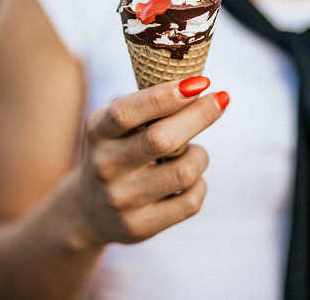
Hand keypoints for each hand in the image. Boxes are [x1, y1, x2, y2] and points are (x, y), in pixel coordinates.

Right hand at [67, 77, 228, 247]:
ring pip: (185, 171)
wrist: (88, 210)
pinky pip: (191, 202)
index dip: (165, 95)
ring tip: (194, 151)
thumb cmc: (116, 151)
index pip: (127, 111)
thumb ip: (144, 104)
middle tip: (221, 99)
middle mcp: (105, 165)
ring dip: (200, 154)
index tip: (199, 82)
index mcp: (97, 131)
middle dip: (199, 115)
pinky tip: (191, 179)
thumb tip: (194, 83)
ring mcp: (122, 199)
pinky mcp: (140, 226)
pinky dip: (199, 184)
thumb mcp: (114, 124)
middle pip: (162, 139)